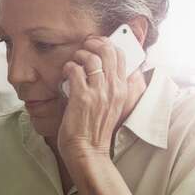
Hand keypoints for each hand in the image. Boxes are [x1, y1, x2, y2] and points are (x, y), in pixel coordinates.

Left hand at [58, 36, 128, 162]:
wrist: (87, 150)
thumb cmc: (97, 130)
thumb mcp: (116, 107)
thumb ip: (121, 89)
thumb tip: (128, 73)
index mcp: (123, 90)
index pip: (121, 56)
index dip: (108, 44)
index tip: (97, 44)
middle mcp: (113, 89)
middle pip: (108, 52)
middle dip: (94, 43)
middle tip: (84, 46)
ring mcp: (98, 92)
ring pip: (91, 58)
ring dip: (79, 55)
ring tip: (73, 61)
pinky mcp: (82, 97)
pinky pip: (75, 70)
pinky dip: (68, 67)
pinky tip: (66, 73)